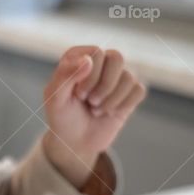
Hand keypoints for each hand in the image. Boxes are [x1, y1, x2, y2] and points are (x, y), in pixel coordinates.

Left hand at [42, 46, 146, 187]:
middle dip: (105, 85)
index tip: (79, 94)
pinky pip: (138, 90)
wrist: (75, 142)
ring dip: (111, 99)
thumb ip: (65, 75)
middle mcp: (100, 61)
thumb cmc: (62, 117)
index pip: (97, 53)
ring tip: (96, 110)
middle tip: (90, 101)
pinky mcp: (129, 92)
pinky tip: (110, 113)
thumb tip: (88, 59)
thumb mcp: (55, 98)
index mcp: (78, 56)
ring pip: (129, 76)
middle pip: (117, 58)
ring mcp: (116, 76)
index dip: (90, 76)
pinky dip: (124, 105)